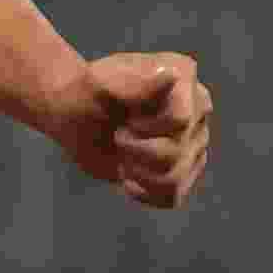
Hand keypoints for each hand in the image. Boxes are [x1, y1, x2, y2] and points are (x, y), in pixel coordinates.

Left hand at [63, 49, 214, 209]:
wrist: (75, 116)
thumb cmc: (84, 94)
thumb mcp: (99, 84)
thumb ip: (133, 82)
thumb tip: (171, 75)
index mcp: (184, 77)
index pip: (180, 121)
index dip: (146, 129)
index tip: (125, 118)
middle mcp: (197, 108)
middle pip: (176, 153)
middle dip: (135, 150)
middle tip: (118, 134)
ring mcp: (194, 141)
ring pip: (174, 179)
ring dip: (136, 172)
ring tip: (123, 154)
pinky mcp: (184, 169)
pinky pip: (172, 197)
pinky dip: (143, 193)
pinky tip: (127, 175)